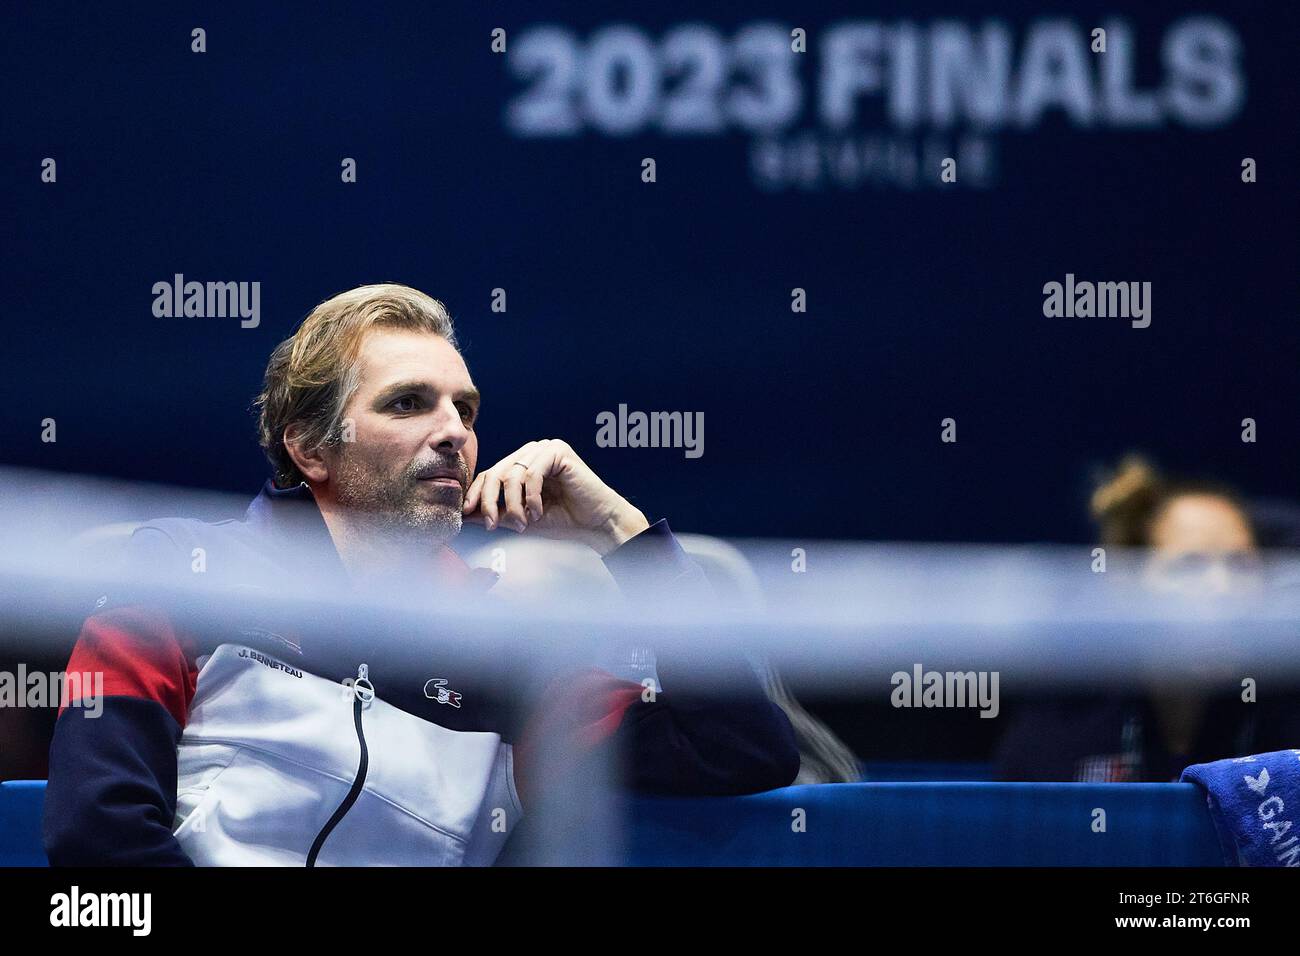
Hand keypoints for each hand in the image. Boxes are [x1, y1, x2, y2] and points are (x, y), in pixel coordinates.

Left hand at [463, 439, 648, 554]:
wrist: (596, 527)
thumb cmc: (563, 523)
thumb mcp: (520, 519)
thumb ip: (495, 513)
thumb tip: (464, 514)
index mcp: (522, 465)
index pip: (490, 475)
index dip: (476, 495)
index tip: (467, 516)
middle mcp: (532, 453)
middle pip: (496, 472)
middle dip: (489, 502)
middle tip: (493, 526)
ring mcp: (545, 449)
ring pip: (512, 474)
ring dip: (513, 504)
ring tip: (523, 524)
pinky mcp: (559, 452)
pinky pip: (533, 473)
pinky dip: (531, 497)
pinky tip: (538, 513)